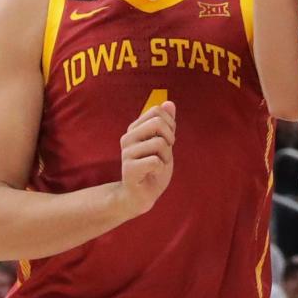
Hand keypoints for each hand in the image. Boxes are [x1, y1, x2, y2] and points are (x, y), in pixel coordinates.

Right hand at [118, 101, 175, 217]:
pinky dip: (161, 168)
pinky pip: (155, 161)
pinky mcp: (129, 169)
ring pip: (159, 143)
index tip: (168, 139)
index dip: (170, 124)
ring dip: (166, 157)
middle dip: (170, 139)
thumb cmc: (153, 168)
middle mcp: (128, 138)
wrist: (142, 195)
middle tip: (165, 153)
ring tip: (158, 166)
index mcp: (135, 129)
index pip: (157, 110)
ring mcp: (126, 153)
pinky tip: (153, 174)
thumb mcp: (164, 143)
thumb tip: (169, 102)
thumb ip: (166, 123)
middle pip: (158, 123)